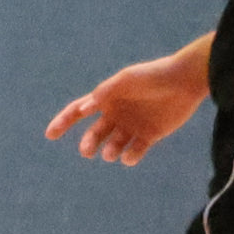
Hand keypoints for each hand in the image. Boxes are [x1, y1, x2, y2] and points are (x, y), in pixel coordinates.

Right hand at [47, 51, 206, 166]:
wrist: (183, 81)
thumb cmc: (151, 76)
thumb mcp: (125, 80)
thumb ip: (104, 92)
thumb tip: (83, 108)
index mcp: (105, 98)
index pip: (78, 111)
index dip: (62, 122)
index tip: (50, 135)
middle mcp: (116, 113)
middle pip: (94, 133)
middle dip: (88, 143)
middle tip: (86, 151)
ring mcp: (132, 125)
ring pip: (113, 145)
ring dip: (109, 151)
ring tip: (112, 153)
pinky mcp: (150, 135)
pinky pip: (135, 151)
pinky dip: (130, 157)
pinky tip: (128, 156)